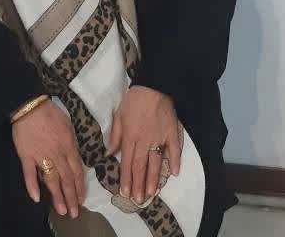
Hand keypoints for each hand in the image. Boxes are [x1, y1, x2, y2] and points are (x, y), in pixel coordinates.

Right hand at [12, 99, 84, 218]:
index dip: (80, 186)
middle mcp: (57, 154)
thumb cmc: (51, 114)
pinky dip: (32, 186)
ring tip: (61, 210)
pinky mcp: (26, 156)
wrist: (31, 107)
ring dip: (57, 196)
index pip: (77, 171)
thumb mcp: (68, 127)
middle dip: (71, 197)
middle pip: (67, 179)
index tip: (81, 199)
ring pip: (51, 179)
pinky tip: (37, 198)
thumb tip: (74, 158)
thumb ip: (72, 145)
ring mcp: (41, 156)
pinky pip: (29, 173)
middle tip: (74, 212)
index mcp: (69, 146)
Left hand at [107, 86, 182, 203]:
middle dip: (138, 184)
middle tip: (138, 199)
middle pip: (140, 166)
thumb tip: (109, 153)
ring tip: (151, 193)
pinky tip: (175, 173)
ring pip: (156, 162)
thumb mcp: (119, 116)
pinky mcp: (172, 132)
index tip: (125, 192)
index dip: (126, 178)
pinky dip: (175, 161)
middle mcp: (144, 141)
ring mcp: (159, 138)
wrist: (153, 85)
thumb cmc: (134, 100)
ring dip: (153, 178)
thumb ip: (115, 136)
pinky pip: (174, 149)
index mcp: (130, 137)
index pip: (127, 162)